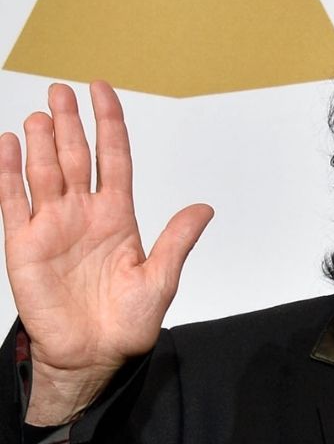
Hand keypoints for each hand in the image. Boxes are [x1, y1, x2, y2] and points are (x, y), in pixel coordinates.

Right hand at [0, 82, 212, 425]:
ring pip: (44, 171)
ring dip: (41, 141)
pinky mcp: (25, 244)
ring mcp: (53, 225)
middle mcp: (84, 213)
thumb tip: (204, 209)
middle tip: (62, 89)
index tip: (102, 90)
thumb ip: (177, 241)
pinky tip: (7, 144)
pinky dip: (8, 172)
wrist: (93, 354)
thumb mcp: (160, 279)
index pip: (113, 158)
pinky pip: (13, 200)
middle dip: (70, 122)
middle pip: (75, 156)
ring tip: (43, 112)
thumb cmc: (128, 322)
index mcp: (118, 216)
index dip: (108, 124)